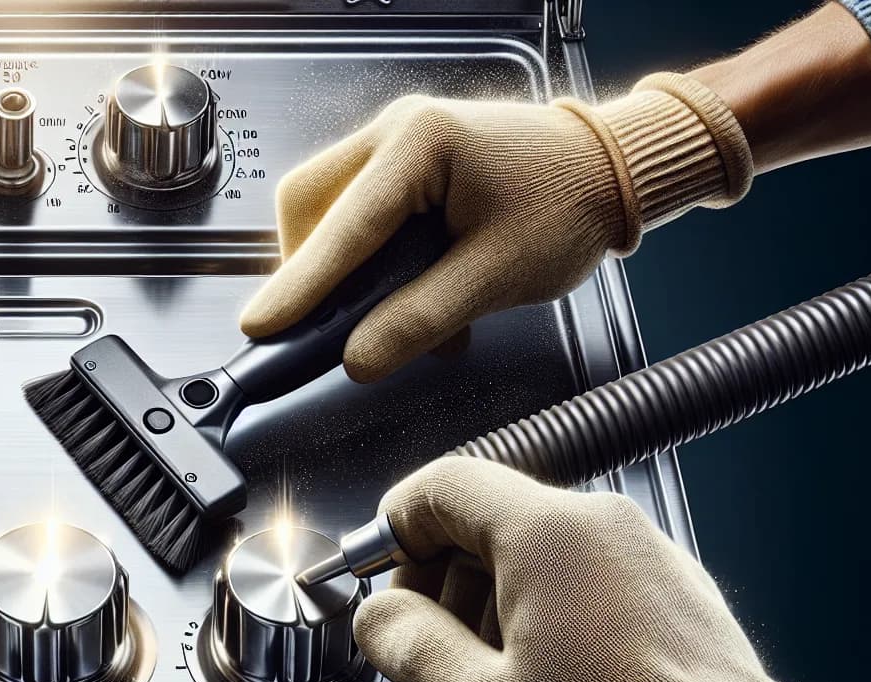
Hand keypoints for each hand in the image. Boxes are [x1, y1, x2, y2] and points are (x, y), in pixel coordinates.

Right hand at [239, 74, 750, 382]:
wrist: (609, 171)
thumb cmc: (567, 205)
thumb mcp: (496, 277)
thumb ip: (420, 320)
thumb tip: (357, 360)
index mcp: (420, 144)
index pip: (343, 228)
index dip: (299, 286)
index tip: (260, 328)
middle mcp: (395, 132)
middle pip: (310, 207)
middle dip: (310, 273)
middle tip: (322, 330)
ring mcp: (394, 145)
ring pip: (325, 213)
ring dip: (339, 272)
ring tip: (380, 317)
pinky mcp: (401, 167)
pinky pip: (354, 216)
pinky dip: (364, 264)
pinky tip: (402, 296)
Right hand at [350, 457, 798, 681]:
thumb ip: (409, 644)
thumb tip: (379, 617)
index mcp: (549, 532)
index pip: (444, 486)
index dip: (394, 528)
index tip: (377, 572)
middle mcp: (605, 529)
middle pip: (488, 532)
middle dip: (442, 599)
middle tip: (423, 657)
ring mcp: (649, 562)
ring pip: (536, 572)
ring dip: (490, 630)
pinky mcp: (676, 601)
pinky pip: (586, 598)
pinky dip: (544, 638)